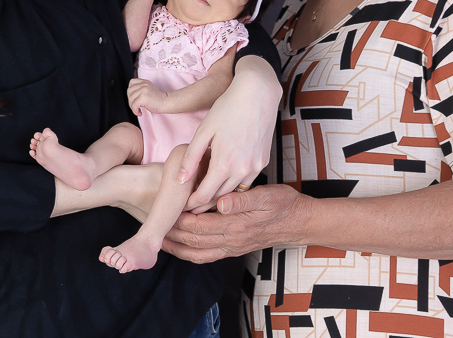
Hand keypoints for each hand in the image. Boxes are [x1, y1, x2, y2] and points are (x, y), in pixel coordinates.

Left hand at [127, 78, 167, 115]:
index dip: (131, 91)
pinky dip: (135, 111)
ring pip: (130, 99)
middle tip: (136, 106)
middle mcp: (143, 84)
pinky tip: (140, 113)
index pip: (131, 82)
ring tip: (138, 110)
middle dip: (131, 100)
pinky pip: (134, 105)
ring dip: (133, 107)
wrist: (166, 103)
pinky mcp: (143, 97)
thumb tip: (130, 95)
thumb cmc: (158, 99)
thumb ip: (140, 89)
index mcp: (144, 82)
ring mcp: (143, 90)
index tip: (134, 98)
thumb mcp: (148, 90)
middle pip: (129, 91)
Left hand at [162, 184, 309, 262]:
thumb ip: (242, 199)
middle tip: (153, 225)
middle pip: (194, 240)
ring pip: (198, 253)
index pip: (200, 225)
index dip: (180, 219)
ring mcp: (232, 247)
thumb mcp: (266, 195)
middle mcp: (232, 240)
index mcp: (236, 225)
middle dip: (172, 233)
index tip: (163, 211)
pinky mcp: (234, 249)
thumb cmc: (283, 204)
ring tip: (159, 239)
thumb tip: (221, 202)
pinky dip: (190, 254)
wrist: (300, 222)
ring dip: (177, 247)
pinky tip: (180, 247)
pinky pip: (207, 256)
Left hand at [180, 56, 280, 207]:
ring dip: (219, 196)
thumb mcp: (203, 131)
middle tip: (190, 205)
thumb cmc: (227, 108)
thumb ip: (191, 158)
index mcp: (225, 163)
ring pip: (235, 192)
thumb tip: (180, 180)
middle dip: (204, 203)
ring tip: (204, 194)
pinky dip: (234, 185)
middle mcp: (243, 170)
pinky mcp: (263, 162)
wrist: (257, 94)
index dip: (192, 204)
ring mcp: (256, 167)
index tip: (182, 206)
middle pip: (220, 198)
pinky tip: (222, 180)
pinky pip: (246, 181)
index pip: (205, 196)